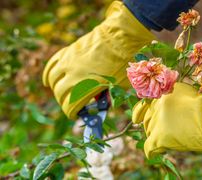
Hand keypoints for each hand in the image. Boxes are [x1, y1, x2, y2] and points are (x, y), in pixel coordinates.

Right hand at [42, 1, 154, 118]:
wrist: (120, 38)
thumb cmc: (123, 63)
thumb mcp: (119, 85)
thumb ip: (110, 97)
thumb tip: (104, 104)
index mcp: (86, 86)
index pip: (70, 106)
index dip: (72, 113)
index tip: (75, 115)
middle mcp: (73, 75)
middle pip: (60, 94)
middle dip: (64, 102)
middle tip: (72, 104)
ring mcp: (68, 62)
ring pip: (52, 79)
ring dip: (55, 88)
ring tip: (62, 93)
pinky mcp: (68, 51)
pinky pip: (52, 64)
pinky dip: (48, 74)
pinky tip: (48, 81)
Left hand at [132, 83, 201, 166]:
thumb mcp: (186, 91)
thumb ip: (172, 93)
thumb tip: (166, 97)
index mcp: (162, 95)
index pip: (144, 104)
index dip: (139, 112)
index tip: (136, 118)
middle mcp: (156, 107)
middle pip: (147, 120)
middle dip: (152, 125)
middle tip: (161, 130)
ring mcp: (157, 122)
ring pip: (149, 132)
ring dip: (155, 135)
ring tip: (165, 138)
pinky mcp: (159, 137)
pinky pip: (149, 146)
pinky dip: (150, 150)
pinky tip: (153, 153)